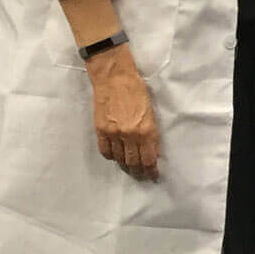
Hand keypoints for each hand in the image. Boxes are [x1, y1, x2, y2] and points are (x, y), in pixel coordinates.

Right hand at [86, 46, 160, 180]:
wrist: (114, 78)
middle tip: (141, 174)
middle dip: (139, 171)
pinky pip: (106, 151)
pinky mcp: (101, 131)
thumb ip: (150, 131)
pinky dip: (112, 156)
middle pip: (134, 162)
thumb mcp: (150, 111)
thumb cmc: (136, 90)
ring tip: (129, 168)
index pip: (149, 158)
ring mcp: (114, 134)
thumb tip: (149, 149)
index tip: (153, 175)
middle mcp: (131, 135)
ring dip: (125, 165)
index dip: (151, 170)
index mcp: (147, 129)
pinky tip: (116, 156)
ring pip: (120, 159)